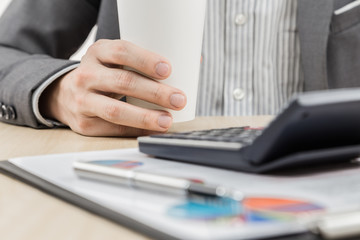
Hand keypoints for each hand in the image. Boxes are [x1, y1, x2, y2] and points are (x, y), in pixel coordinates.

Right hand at [40, 39, 186, 135]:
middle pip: (123, 82)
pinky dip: (136, 131)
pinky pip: (114, 129)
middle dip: (155, 92)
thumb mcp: (114, 61)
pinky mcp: (84, 123)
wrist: (64, 94)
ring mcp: (83, 100)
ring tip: (167, 121)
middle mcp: (87, 75)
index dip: (145, 60)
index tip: (168, 69)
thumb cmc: (103, 75)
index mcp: (98, 53)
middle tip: (178, 99)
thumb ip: (144, 61)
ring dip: (145, 117)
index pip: (121, 51)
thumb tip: (194, 62)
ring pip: (116, 110)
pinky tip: (153, 130)